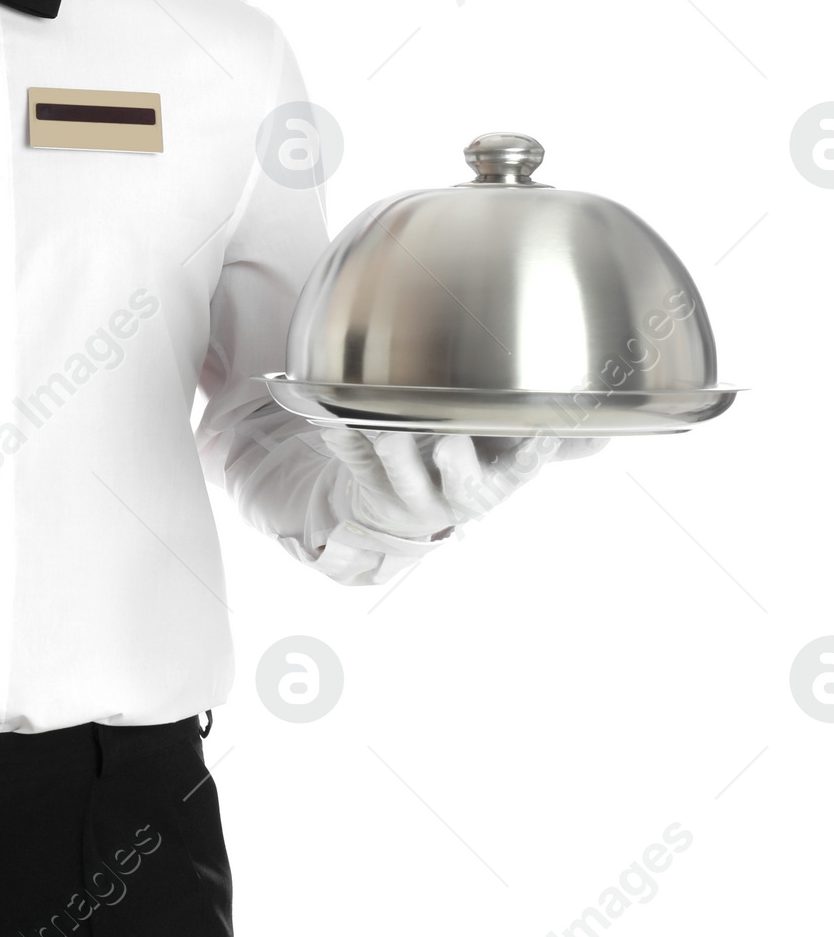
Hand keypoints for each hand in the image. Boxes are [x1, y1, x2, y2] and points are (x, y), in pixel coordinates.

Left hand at [315, 426, 607, 542]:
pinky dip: (341, 440)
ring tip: (389, 429)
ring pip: (400, 475)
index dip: (531, 459)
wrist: (397, 515)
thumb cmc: (462, 475)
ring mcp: (408, 494)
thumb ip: (547, 446)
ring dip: (394, 452)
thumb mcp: (503, 464)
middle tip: (451, 440)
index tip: (540, 437)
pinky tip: (331, 421)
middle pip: (459, 485)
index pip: (520, 474)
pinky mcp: (367, 483)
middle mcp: (452, 497)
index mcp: (492, 487)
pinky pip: (352, 461)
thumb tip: (605, 432)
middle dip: (457, 463)